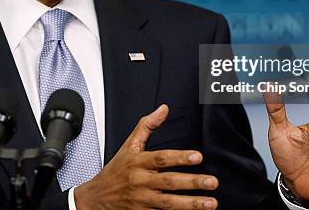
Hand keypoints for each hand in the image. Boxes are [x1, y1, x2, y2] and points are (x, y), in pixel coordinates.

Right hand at [74, 105, 218, 208]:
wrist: (96, 199)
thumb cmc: (116, 170)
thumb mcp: (128, 145)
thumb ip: (146, 126)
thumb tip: (164, 109)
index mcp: (138, 162)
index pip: (161, 158)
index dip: (180, 157)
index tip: (198, 156)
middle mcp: (141, 181)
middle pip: (169, 182)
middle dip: (192, 183)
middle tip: (212, 182)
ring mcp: (143, 200)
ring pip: (169, 203)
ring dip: (192, 204)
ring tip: (211, 203)